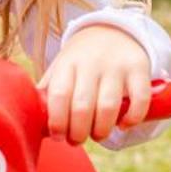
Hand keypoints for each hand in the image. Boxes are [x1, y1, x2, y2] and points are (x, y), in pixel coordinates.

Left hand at [40, 25, 152, 144]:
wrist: (113, 31)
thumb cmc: (81, 60)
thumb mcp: (61, 67)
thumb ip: (48, 91)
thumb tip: (32, 122)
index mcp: (68, 64)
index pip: (59, 95)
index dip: (57, 122)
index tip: (58, 136)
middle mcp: (91, 63)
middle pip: (82, 106)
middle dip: (78, 133)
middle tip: (77, 140)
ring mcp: (116, 66)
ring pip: (108, 107)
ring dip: (101, 130)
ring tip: (98, 135)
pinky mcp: (139, 69)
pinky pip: (139, 99)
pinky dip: (132, 119)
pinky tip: (124, 125)